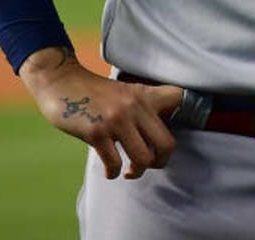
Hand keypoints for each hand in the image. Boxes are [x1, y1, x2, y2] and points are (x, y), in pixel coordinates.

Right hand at [19, 47, 181, 178]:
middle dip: (161, 161)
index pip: (180, 98)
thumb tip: (156, 131)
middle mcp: (135, 107)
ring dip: (137, 171)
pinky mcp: (96, 132)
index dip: (193, 111)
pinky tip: (110, 171)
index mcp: (145, 95)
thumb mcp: (125, 92)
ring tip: (129, 171)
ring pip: (143, 158)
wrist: (61, 81)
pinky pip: (114, 163)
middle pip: (167, 143)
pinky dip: (113, 173)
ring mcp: (117, 120)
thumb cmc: (93, 91)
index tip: (187, 125)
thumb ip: (142, 106)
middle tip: (151, 164)